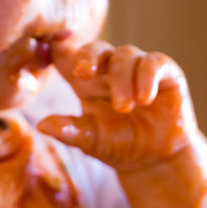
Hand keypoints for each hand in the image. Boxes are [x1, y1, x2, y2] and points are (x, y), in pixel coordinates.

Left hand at [38, 41, 197, 170]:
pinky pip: (153, 63)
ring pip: (124, 55)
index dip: (56, 48)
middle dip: (87, 57)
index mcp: (85, 82)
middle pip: (94, 48)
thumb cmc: (120, 147)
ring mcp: (136, 67)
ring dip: (121, 80)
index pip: (66, 57)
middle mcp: (109, 69)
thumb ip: (70, 132)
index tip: (45, 48)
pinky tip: (144, 98)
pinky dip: (147, 78)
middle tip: (82, 74)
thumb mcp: (92, 142)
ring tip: (124, 108)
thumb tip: (43, 125)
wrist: (157, 160)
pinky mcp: (164, 72)